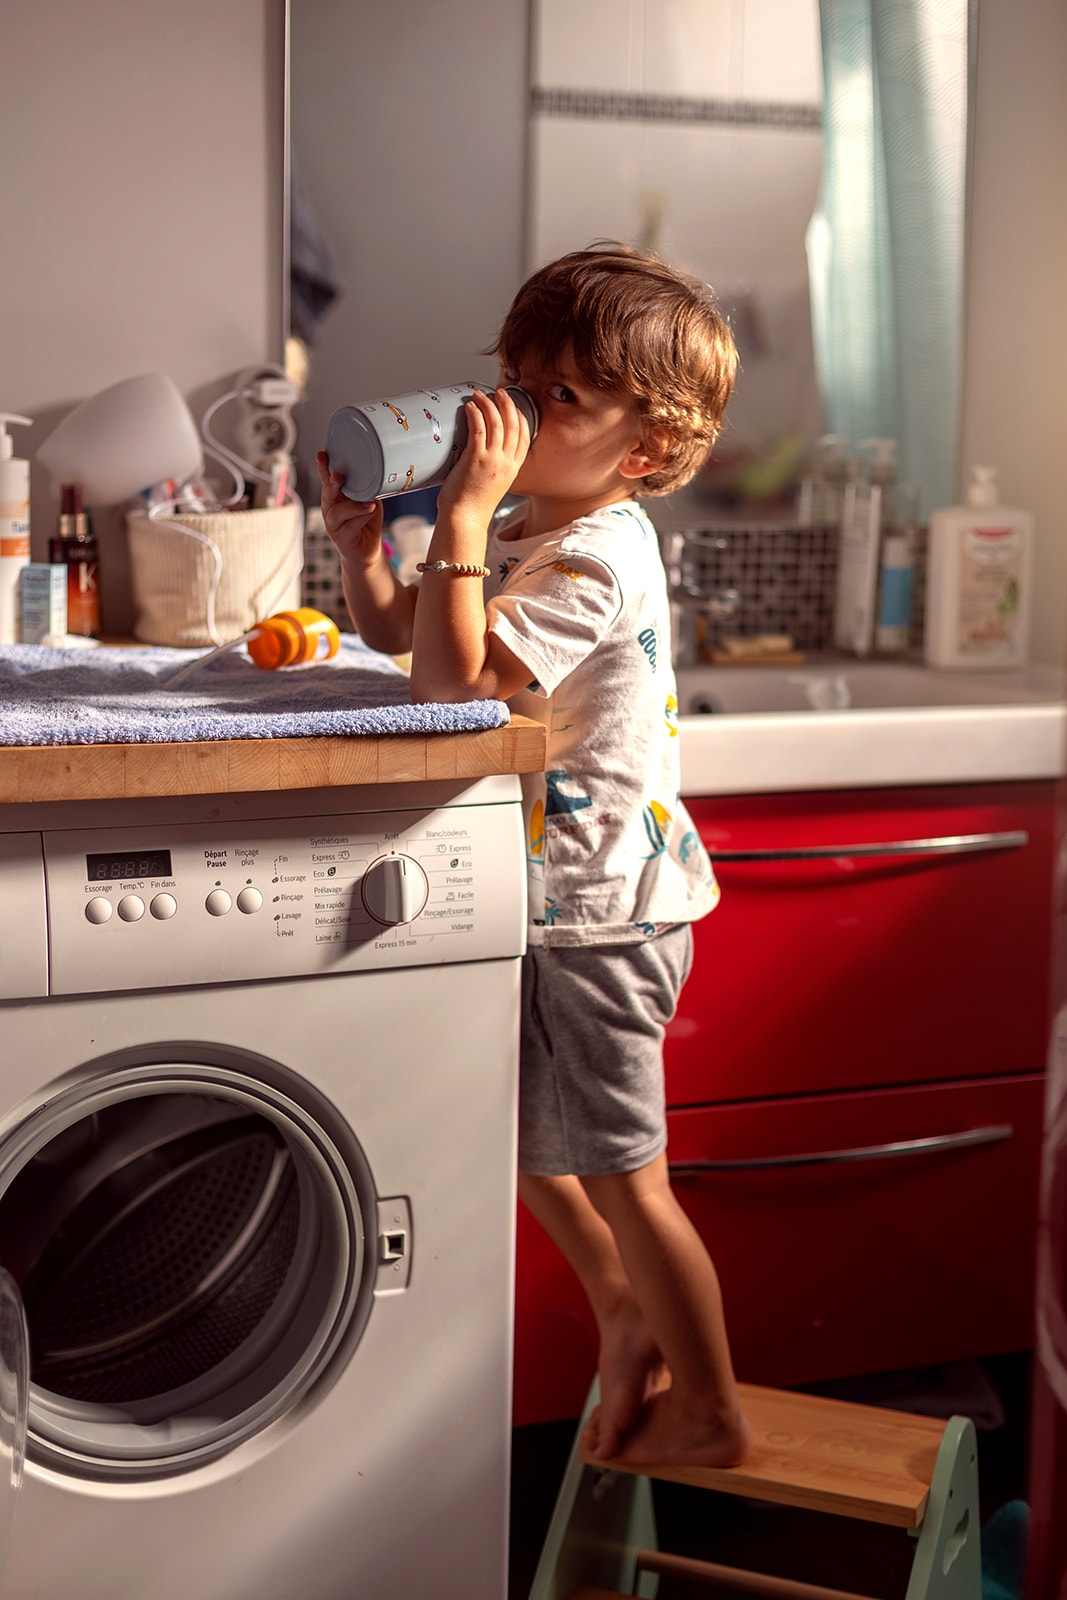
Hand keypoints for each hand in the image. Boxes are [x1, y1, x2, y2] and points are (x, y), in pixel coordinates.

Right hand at [316, 450, 383, 567]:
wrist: (367, 549)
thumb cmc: (366, 521)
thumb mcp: (368, 500)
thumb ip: (369, 489)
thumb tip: (378, 475)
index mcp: (335, 497)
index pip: (326, 479)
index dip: (323, 467)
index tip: (322, 455)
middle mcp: (330, 509)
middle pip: (327, 494)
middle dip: (331, 484)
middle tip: (337, 476)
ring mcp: (333, 525)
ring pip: (338, 513)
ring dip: (353, 506)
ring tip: (369, 503)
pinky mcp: (342, 539)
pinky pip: (350, 527)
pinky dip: (361, 518)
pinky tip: (370, 511)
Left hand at [435, 387, 530, 528]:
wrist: (464, 521)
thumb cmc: (472, 508)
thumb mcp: (491, 486)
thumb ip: (490, 470)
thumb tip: (475, 457)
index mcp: (513, 470)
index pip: (524, 438)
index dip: (521, 418)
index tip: (514, 407)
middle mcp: (506, 463)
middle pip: (513, 425)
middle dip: (507, 404)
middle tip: (499, 392)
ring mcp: (492, 460)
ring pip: (497, 423)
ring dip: (489, 405)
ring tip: (481, 394)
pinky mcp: (475, 459)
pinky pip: (479, 428)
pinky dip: (476, 414)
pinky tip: (471, 406)